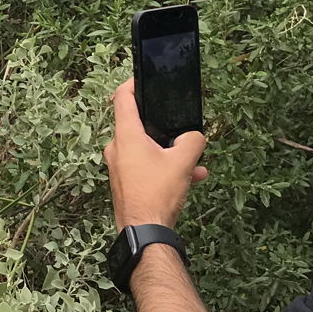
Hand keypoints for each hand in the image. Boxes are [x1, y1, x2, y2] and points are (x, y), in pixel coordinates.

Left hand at [104, 78, 207, 229]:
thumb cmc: (157, 194)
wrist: (145, 233)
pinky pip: (147, 167)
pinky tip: (191, 179)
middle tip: (180, 128)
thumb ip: (192, 140)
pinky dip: (166, 169)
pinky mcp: (126, 182)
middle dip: (163, 126)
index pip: (122, 98)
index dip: (133, 83)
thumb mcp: (183, 162)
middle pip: (138, 125)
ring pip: (147, 149)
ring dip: (170, 153)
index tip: (143, 78)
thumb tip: (193, 137)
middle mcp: (117, 149)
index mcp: (126, 136)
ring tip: (195, 163)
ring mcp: (119, 167)